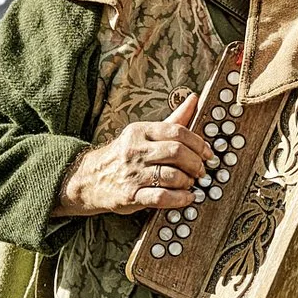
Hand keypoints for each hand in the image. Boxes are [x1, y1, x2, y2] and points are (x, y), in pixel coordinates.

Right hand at [57, 90, 208, 215]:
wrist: (90, 179)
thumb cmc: (123, 155)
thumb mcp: (144, 133)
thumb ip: (173, 118)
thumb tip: (194, 98)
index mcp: (140, 132)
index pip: (177, 132)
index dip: (198, 143)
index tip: (207, 153)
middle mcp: (135, 151)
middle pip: (177, 153)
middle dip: (196, 163)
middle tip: (201, 170)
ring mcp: (132, 174)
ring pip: (173, 176)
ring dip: (188, 181)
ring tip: (190, 183)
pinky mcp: (131, 195)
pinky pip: (162, 197)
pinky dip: (180, 199)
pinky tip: (187, 197)